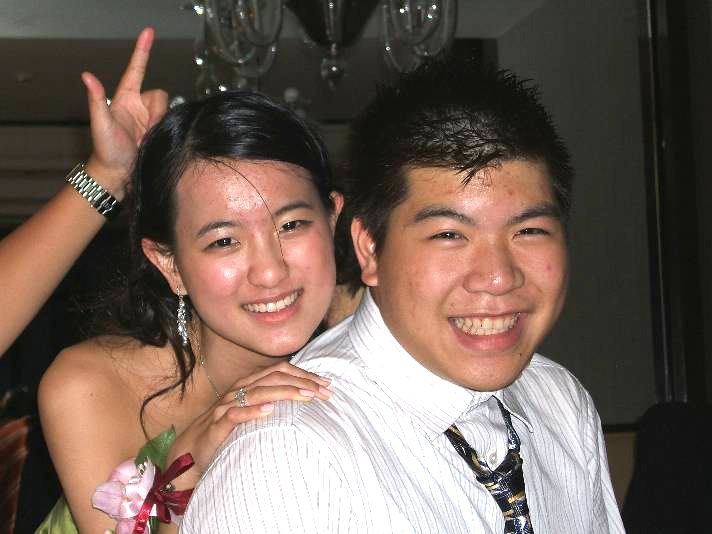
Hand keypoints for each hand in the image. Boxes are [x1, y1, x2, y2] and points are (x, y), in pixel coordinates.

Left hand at [82, 27, 168, 196]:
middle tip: (143, 130)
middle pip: (160, 95)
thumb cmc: (105, 151)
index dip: (142, 51)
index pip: (136, 69)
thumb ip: (96, 99)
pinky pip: (171, 122)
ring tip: (145, 139)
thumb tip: (87, 76)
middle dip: (156, 111)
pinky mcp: (159, 131)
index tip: (149, 32)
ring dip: (159, 123)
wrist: (118, 175)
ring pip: (167, 109)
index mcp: (125, 99)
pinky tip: (152, 140)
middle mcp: (139, 106)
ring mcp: (150, 119)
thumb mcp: (100, 124)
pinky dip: (165, 129)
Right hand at [169, 361, 331, 484]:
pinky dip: (253, 411)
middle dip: (301, 382)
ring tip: (306, 395)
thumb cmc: (225, 432)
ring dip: (285, 392)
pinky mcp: (216, 426)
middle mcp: (238, 391)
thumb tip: (302, 400)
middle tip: (324, 391)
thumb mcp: (250, 414)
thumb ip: (270, 404)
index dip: (304, 374)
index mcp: (247, 385)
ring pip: (257, 392)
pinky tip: (269, 411)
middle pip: (273, 377)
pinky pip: (235, 415)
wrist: (189, 451)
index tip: (326, 383)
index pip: (279, 371)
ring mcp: (226, 407)